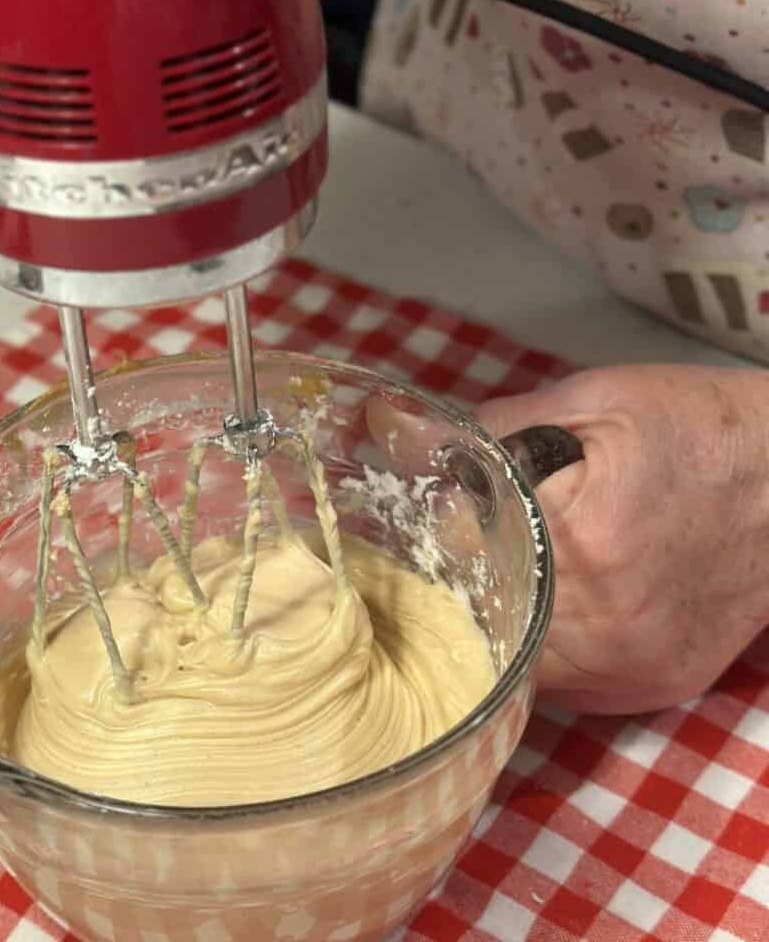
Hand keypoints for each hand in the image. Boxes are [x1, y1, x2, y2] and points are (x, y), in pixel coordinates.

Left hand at [368, 366, 768, 714]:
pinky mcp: (654, 686)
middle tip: (428, 562)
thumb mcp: (592, 402)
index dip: (417, 545)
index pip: (457, 559)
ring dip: (488, 629)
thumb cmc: (695, 428)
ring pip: (515, 666)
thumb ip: (488, 428)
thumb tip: (392, 431)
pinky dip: (540, 649)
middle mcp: (606, 624)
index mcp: (583, 543)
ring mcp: (632, 666)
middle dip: (445, 595)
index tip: (397, 529)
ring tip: (476, 585)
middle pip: (478, 627)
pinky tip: (537, 609)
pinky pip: (564, 684)